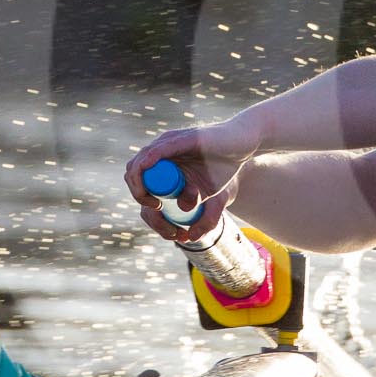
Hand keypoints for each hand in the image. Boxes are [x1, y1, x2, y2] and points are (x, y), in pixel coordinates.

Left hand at [123, 118, 260, 242]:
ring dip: (140, 187)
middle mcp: (159, 154)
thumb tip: (189, 237)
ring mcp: (167, 145)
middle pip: (133, 175)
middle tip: (159, 213)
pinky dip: (148, 162)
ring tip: (157, 205)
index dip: (143, 203)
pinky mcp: (179, 139)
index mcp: (161, 167)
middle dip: (140, 198)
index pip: (138, 184)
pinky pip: (156, 151)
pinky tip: (147, 173)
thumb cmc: (224, 171)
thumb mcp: (213, 201)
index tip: (160, 217)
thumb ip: (204, 220)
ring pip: (139, 165)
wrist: (242, 147)